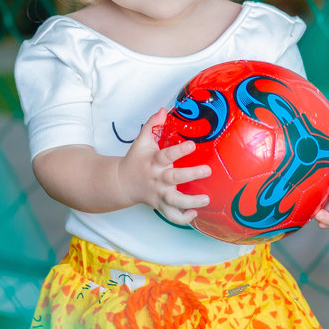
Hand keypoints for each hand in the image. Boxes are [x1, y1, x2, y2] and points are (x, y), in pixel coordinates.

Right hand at [117, 108, 211, 224]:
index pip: (167, 155)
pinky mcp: (160, 205)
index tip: (192, 145)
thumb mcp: (141, 141)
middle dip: (191, 175)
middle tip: (208, 171)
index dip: (179, 151)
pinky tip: (194, 214)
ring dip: (190, 202)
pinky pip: (171, 216)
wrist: (121, 183)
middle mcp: (157, 179)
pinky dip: (182, 218)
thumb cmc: (135, 160)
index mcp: (153, 162)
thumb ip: (152, 124)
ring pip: (174, 202)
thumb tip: (163, 109)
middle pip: (175, 179)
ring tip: (206, 199)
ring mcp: (159, 194)